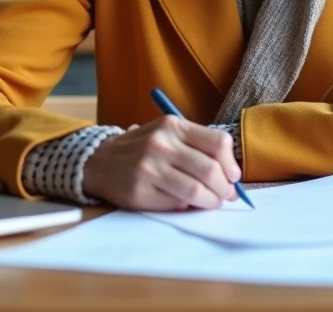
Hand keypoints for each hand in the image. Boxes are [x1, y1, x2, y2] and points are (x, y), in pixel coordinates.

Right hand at [81, 116, 240, 210]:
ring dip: (211, 201)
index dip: (232, 164)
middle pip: (211, 170)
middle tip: (225, 195)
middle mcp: (160, 143)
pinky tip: (185, 203)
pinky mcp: (139, 191)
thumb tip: (231, 176)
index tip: (232, 176)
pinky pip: (177, 204)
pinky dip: (187, 206)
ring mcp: (148, 167)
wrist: (100, 161)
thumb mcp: (167, 135)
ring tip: (210, 202)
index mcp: (172, 125)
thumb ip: (197, 147)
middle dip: (225, 188)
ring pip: (197, 191)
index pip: (218, 143)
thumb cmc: (143, 150)